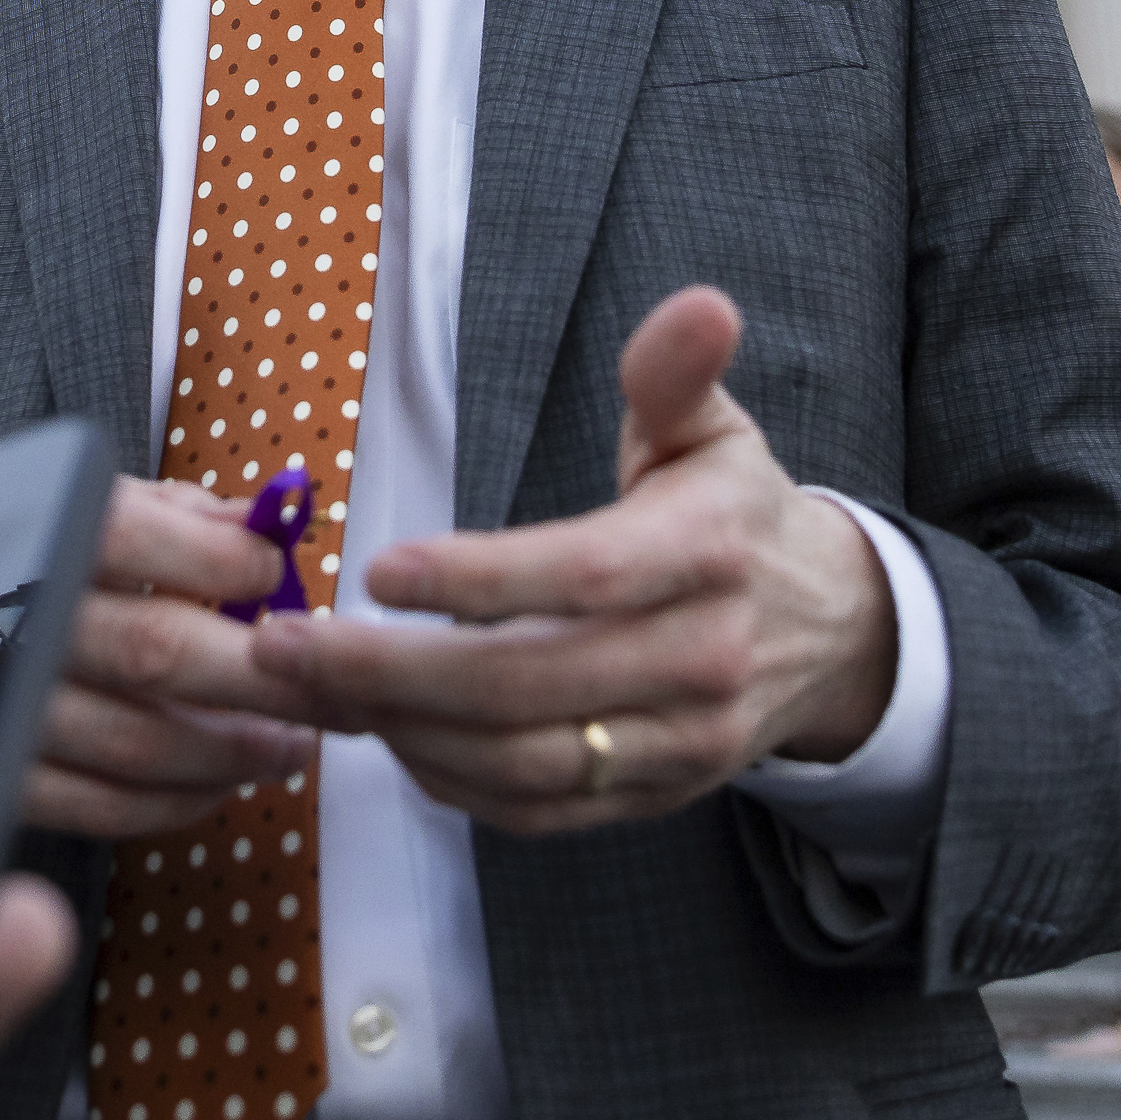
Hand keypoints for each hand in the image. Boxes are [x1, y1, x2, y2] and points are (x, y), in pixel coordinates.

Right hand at [23, 476, 319, 838]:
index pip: (133, 535)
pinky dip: (177, 802)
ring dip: (234, 751)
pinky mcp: (1, 774)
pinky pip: (100, 807)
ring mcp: (5, 706)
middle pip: (156, 652)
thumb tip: (271, 524)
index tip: (278, 574)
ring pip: (139, 744)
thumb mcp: (86, 503)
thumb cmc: (25, 550)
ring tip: (295, 746)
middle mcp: (14, 620)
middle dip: (268, 677)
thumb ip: (176, 511)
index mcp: (34, 531)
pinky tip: (224, 782)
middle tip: (340, 690)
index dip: (222, 559)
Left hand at [242, 287, 894, 835]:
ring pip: (524, 764)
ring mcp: (681, 742)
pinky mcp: (658, 797)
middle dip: (393, 674)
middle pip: (530, 685)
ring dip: (404, 735)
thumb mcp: (714, 430)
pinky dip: (452, 785)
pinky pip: (540, 813)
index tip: (377, 570)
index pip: (584, 576)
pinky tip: (385, 737)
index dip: (478, 579)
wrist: (834, 635)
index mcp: (708, 553)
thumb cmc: (736, 515)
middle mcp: (700, 658)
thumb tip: (700, 305)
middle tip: (286, 644)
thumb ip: (676, 372)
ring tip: (311, 689)